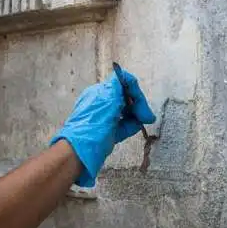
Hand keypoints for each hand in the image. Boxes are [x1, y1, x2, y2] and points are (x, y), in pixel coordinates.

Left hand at [50, 69, 154, 186]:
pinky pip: (123, 125)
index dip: (135, 93)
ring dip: (135, 116)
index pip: (122, 85)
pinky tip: (135, 127)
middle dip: (138, 106)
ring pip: (126, 112)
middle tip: (147, 118)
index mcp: (99, 93)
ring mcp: (104, 118)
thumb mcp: (107, 102)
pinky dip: (131, 125)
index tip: (141, 105)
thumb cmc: (91, 127)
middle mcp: (101, 103)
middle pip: (126, 98)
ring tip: (140, 122)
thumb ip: (116, 86)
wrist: (79, 152)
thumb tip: (123, 75)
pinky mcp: (108, 132)